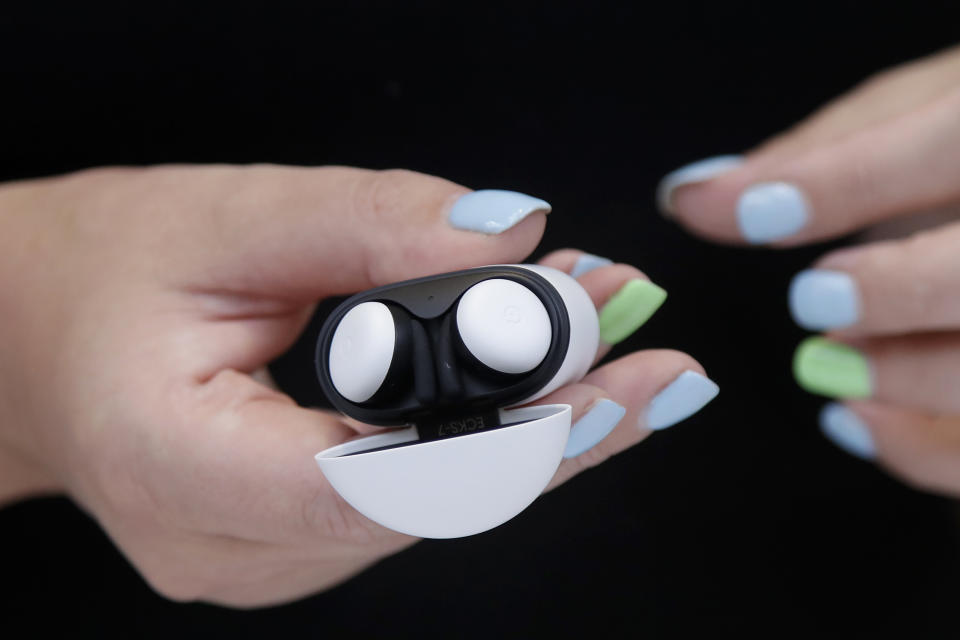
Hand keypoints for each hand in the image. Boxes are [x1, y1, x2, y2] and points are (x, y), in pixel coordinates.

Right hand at [0, 165, 717, 605]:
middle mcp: (231, 548)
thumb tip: (516, 236)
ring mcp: (270, 560)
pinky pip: (422, 497)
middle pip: (429, 504)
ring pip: (439, 507)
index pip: (364, 485)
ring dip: (534, 423)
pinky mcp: (302, 544)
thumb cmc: (105, 273)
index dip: (497, 443)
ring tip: (613, 337)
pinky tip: (556, 378)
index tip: (602, 381)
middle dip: (552, 423)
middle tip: (650, 349)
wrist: (38, 336)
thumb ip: (371, 224)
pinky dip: (491, 435)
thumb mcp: (225, 218)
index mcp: (176, 468)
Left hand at [657, 44, 959, 493]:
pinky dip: (921, 448)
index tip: (751, 213)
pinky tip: (858, 420)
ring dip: (908, 375)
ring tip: (835, 361)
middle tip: (814, 298)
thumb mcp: (919, 114)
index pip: (950, 139)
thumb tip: (694, 196)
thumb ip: (820, 154)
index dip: (846, 182)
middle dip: (900, 289)